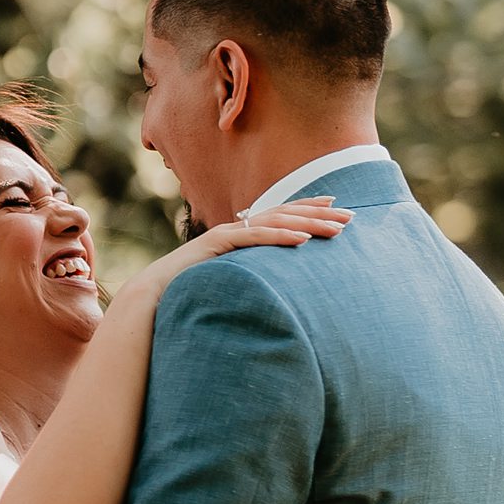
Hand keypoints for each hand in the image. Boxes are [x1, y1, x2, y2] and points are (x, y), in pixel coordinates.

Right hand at [152, 194, 347, 284]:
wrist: (153, 298)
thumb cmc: (191, 293)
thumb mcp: (231, 282)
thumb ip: (252, 276)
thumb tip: (277, 286)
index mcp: (241, 233)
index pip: (281, 215)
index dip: (309, 208)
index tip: (337, 206)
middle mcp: (236, 227)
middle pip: (284, 214)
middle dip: (319, 214)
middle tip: (350, 217)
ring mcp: (226, 233)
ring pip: (274, 222)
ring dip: (308, 224)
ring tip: (335, 229)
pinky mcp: (217, 244)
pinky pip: (253, 238)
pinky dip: (279, 237)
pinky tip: (302, 240)